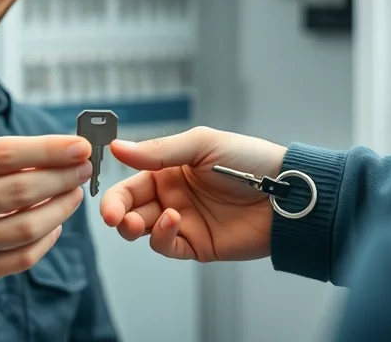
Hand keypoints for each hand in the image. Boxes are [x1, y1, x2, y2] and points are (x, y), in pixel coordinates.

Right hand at [0, 129, 92, 298]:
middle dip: (62, 177)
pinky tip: (56, 222)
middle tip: (84, 169)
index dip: (49, 149)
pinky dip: (47, 238)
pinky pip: (22, 258)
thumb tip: (54, 150)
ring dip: (61, 208)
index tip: (81, 146)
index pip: (6, 154)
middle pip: (21, 191)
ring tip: (74, 193)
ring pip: (26, 228)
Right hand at [99, 127, 286, 262]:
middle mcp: (173, 196)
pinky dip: (161, 237)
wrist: (285, 194)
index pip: (130, 182)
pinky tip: (171, 222)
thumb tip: (117, 147)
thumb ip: (158, 151)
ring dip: (133, 227)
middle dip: (117, 213)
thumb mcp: (201, 145)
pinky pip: (167, 246)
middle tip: (113, 217)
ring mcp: (184, 221)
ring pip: (143, 229)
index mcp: (169, 170)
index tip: (105, 200)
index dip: (114, 192)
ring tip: (138, 222)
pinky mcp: (197, 244)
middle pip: (131, 209)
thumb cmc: (250, 161)